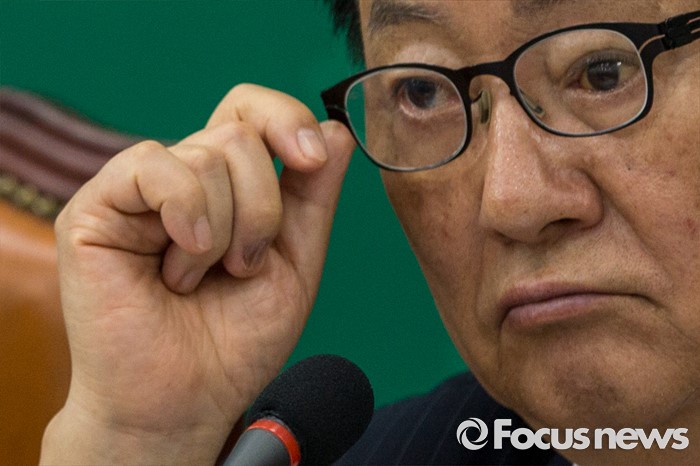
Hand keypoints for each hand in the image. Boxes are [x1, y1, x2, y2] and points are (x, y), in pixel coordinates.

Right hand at [40, 84, 354, 464]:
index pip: (251, 110)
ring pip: (206, 154)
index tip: (312, 160)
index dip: (287, 119)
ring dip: (226, 232)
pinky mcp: (98, 207)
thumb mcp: (295, 260)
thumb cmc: (237, 336)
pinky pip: (154, 167)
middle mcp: (183, 177)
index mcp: (226, 185)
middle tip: (243, 267)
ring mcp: (139, 190)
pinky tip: (179, 265)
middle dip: (263, 210)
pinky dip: (187, 215)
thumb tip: (337, 128)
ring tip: (202, 279)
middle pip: (239, 133)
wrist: (188, 398)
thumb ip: (315, 195)